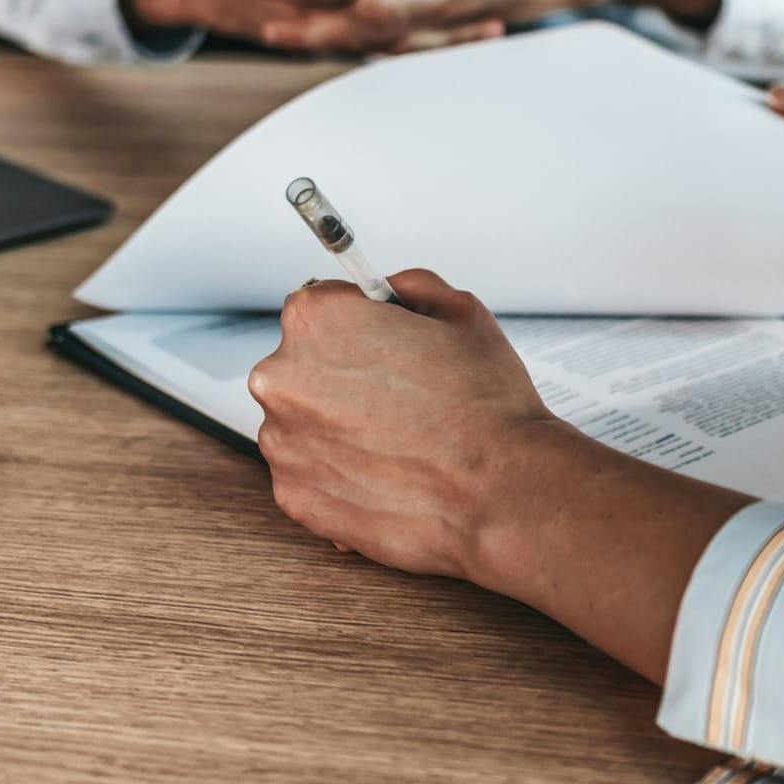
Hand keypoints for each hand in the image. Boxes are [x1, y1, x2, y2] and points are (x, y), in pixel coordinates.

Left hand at [249, 271, 562, 578]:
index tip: (382, 346)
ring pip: (304, 424)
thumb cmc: (486, 407)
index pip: (319, 308)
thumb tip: (386, 294)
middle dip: (344, 379)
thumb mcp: (460, 312)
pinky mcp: (293, 495)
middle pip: (304, 367)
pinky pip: (310, 473)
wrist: (502, 492)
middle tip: (400, 399)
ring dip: (339, 428)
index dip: (359, 326)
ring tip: (399, 442)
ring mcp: (282, 443)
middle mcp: (281, 378)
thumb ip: (408, 288)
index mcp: (316, 320)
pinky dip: (340, 474)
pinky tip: (387, 474)